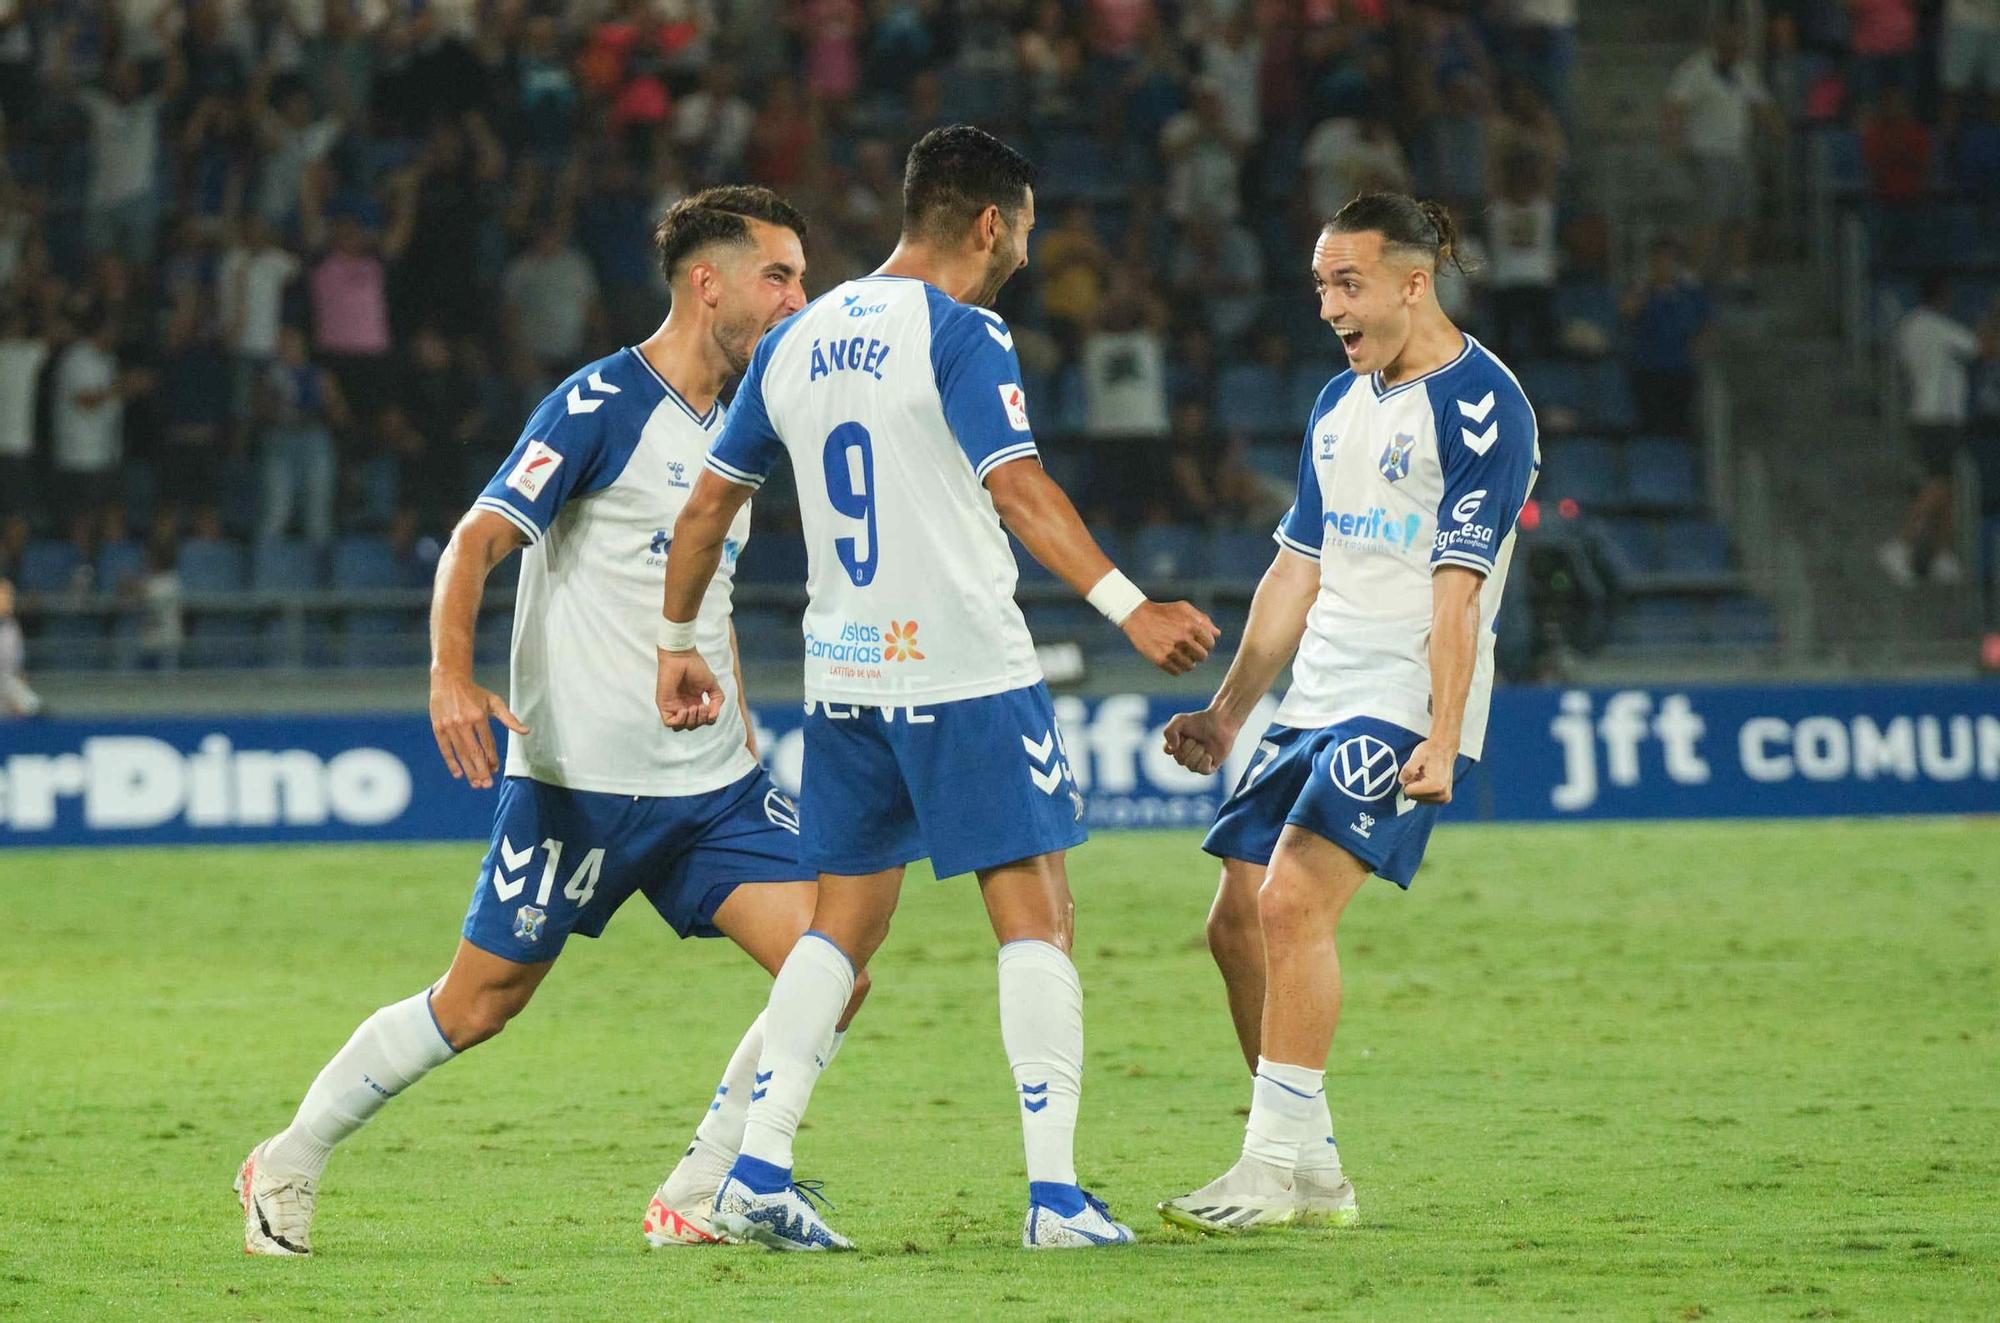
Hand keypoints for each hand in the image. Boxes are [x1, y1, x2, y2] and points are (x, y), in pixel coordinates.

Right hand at [429, 670, 527, 789]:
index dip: (492, 758)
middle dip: (481, 770)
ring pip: (461, 753)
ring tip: (476, 783)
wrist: (449, 680)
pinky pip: (445, 749)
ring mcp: (449, 726)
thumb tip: (526, 731)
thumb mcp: (494, 702)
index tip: (495, 769)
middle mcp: (464, 722)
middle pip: (474, 752)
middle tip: (487, 785)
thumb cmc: (475, 693)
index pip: (487, 743)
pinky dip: (451, 762)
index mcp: (479, 716)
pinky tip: (458, 774)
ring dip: (468, 770)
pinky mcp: (438, 728)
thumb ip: (509, 718)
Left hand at [657, 649, 723, 729]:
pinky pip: (669, 722)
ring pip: (681, 727)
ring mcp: (673, 706)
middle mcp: (684, 705)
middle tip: (702, 706)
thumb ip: (717, 701)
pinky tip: (684, 710)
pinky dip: (679, 721)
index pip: (702, 720)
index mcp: (695, 702)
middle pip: (692, 725)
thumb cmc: (695, 667)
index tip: (710, 707)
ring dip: (691, 721)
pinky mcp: (664, 705)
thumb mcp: (712, 685)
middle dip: (700, 719)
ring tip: (694, 707)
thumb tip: (713, 716)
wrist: (681, 657)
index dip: (707, 719)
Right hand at [1120, 600, 1220, 675]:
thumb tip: (1217, 634)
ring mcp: (1172, 650)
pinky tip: (1171, 659)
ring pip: (1191, 667)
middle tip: (1188, 648)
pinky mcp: (1160, 660)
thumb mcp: (1184, 608)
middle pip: (1202, 657)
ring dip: (1187, 662)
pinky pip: (1177, 672)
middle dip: (1197, 653)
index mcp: (1192, 626)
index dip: (1205, 643)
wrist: (1137, 616)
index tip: (1197, 641)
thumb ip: (1202, 620)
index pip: (1210, 643)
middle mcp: (1183, 639)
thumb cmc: (1164, 612)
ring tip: (1179, 654)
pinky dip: (1176, 668)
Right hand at [1162, 707, 1237, 775]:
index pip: (1167, 750)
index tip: (1184, 734)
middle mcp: (1184, 757)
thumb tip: (1173, 748)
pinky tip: (1209, 755)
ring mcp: (1196, 764)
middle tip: (1196, 738)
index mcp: (1176, 747)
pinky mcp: (1208, 768)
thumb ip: (1169, 731)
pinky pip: (1203, 770)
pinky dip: (1205, 761)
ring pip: (1190, 765)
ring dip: (1198, 752)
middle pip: (1180, 759)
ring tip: (1204, 745)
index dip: (1175, 742)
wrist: (1221, 722)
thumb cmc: (1201, 721)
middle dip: (1189, 746)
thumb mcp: (1180, 720)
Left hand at [1398, 736, 1458, 804]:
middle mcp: (1442, 795)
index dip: (1409, 780)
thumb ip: (1408, 770)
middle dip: (1414, 784)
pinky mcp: (1444, 799)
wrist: (1444, 749)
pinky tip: (1429, 779)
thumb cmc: (1432, 751)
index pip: (1408, 792)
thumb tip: (1402, 781)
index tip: (1416, 771)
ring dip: (1419, 787)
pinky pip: (1426, 798)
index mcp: (1435, 786)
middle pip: (1414, 797)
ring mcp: (1444, 798)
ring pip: (1419, 799)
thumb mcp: (1417, 756)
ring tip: (1426, 775)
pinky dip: (1425, 790)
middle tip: (1421, 772)